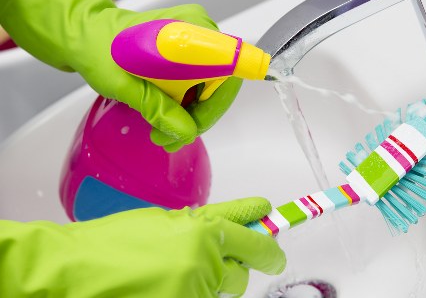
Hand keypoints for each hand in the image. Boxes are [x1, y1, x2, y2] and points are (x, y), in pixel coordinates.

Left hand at [0, 0, 241, 151]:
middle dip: (200, 116)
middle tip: (171, 135)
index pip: (230, 66)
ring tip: (162, 130)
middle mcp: (200, 32)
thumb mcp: (123, 82)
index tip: (216, 115)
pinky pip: (204, 84)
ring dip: (192, 114)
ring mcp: (199, 41)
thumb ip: (155, 107)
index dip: (227, 94)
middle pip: (223, 84)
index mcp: (189, 31)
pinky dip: (189, 104)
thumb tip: (184, 131)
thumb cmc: (101, 47)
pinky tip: (167, 114)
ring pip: (214, 88)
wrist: (88, 34)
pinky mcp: (193, 51)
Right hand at [0, 197, 285, 296]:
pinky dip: (192, 294)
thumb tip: (248, 214)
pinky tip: (166, 286)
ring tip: (173, 275)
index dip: (270, 246)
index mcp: (202, 230)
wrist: (72, 272)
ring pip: (222, 291)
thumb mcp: (164, 220)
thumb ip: (209, 219)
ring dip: (208, 283)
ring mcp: (195, 290)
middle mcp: (204, 262)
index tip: (275, 249)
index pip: (256, 240)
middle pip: (244, 273)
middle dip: (233, 267)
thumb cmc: (111, 242)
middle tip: (208, 262)